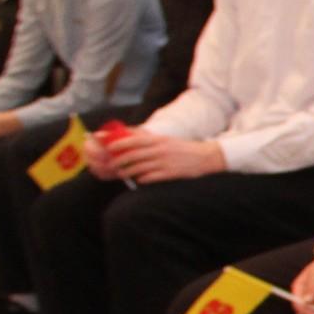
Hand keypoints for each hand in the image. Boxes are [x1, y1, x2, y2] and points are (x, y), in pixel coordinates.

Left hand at [108, 131, 226, 183]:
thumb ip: (146, 138)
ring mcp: (165, 162)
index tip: (109, 148)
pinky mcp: (170, 174)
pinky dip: (142, 179)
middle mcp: (160, 150)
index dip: (119, 144)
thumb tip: (127, 133)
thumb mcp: (164, 139)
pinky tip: (138, 180)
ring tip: (121, 174)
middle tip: (111, 165)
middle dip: (119, 161)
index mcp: (158, 140)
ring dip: (128, 171)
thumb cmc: (181, 148)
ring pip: (139, 168)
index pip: (134, 140)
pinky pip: (151, 177)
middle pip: (133, 156)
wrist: (205, 157)